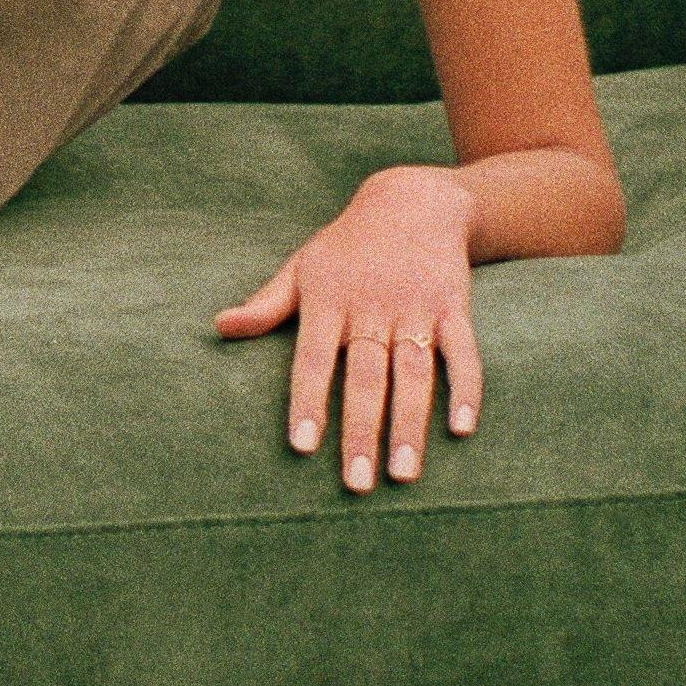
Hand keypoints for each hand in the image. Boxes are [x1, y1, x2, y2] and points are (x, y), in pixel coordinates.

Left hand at [212, 165, 482, 493]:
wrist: (412, 200)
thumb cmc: (347, 246)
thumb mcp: (302, 267)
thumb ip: (266, 304)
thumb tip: (220, 328)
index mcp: (328, 301)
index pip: (312, 359)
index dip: (307, 402)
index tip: (302, 447)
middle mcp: (371, 307)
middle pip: (365, 377)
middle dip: (361, 432)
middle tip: (356, 484)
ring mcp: (415, 308)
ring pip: (412, 373)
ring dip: (409, 424)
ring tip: (404, 474)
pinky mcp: (454, 307)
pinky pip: (463, 352)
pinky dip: (465, 389)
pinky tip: (461, 428)